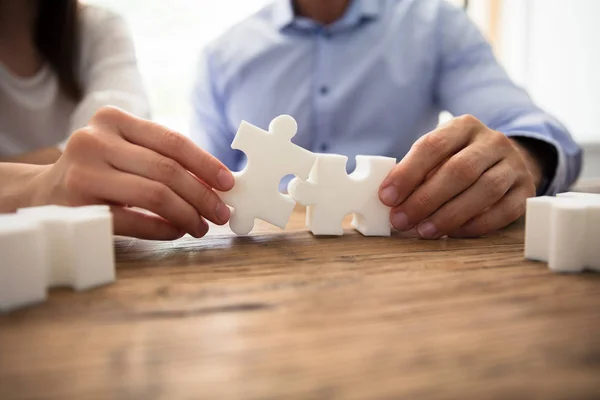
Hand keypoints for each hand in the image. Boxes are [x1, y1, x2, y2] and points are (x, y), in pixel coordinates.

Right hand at [29, 106, 234, 239]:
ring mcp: (84, 172)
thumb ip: (160, 158)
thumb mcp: (122, 150)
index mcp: (113, 120)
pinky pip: (134, 220)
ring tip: (201, 226)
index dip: (206, 163)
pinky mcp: (79, 205)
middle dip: (202, 195)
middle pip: (167, 170)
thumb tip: (214, 183)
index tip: (228, 183)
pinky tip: (176, 232)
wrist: (41, 193)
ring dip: (187, 214)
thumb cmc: (97, 171)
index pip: (172, 141)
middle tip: (221, 213)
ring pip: (155, 194)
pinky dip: (163, 228)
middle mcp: (96, 140)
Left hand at [379, 115, 537, 238]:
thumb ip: (415, 172)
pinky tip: (452, 234)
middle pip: (459, 170)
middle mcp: (493, 141)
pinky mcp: (525, 190)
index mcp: (464, 126)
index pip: (433, 146)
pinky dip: (475, 225)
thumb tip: (389, 199)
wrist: (505, 160)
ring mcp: (514, 165)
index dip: (407, 173)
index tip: (387, 197)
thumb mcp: (437, 155)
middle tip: (401, 220)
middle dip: (425, 199)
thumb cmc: (458, 160)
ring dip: (449, 215)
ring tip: (424, 231)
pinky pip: (504, 211)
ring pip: (485, 190)